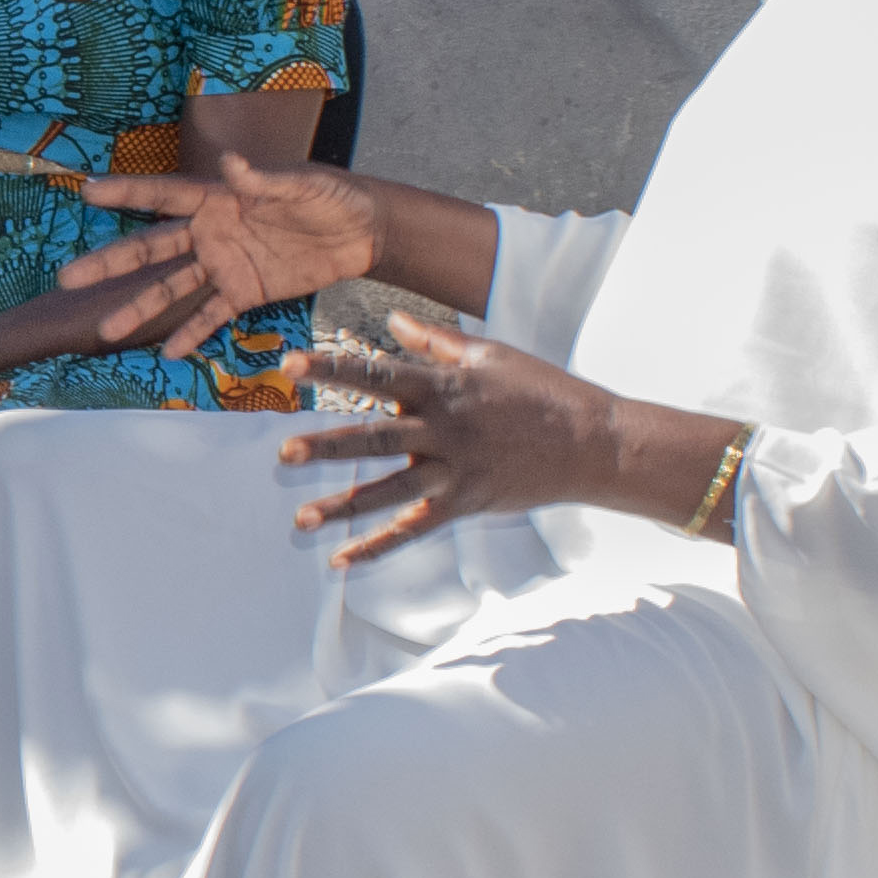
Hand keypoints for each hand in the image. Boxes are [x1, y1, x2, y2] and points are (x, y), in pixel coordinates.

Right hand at [63, 159, 384, 357]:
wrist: (364, 232)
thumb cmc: (332, 196)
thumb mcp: (302, 184)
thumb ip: (265, 179)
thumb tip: (231, 162)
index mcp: (219, 197)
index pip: (165, 194)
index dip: (127, 192)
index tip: (88, 192)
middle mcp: (211, 231)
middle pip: (152, 248)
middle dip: (111, 263)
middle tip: (69, 277)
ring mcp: (224, 264)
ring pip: (172, 288)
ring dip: (139, 308)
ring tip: (106, 329)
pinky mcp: (246, 292)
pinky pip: (212, 315)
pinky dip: (191, 334)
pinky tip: (167, 353)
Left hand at [276, 312, 629, 562]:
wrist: (593, 442)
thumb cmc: (540, 391)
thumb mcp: (489, 355)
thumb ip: (434, 340)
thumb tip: (392, 318)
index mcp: (444, 386)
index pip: (376, 372)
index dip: (331, 367)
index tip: (289, 365)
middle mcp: (445, 429)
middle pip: (378, 437)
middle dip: (330, 445)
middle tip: (284, 452)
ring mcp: (456, 470)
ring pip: (392, 491)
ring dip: (345, 505)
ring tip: (301, 517)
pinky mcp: (466, 502)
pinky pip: (416, 528)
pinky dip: (379, 546)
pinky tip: (342, 560)